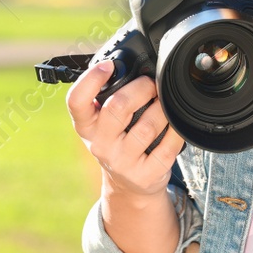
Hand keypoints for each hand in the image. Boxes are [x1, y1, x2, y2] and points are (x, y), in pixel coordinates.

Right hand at [64, 63, 184, 195]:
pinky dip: (175, 130)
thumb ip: (107, 99)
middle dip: (141, 88)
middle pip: (118, 106)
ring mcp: (122, 162)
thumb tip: (132, 68)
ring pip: (148, 126)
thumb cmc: (117, 144)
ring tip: (163, 104)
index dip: (90, 79)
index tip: (108, 65)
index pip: (76, 101)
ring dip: (161, 109)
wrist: (128, 187)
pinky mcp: (145, 175)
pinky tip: (174, 124)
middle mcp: (100, 145)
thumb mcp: (102, 125)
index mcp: (86, 127)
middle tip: (152, 84)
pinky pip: (167, 145)